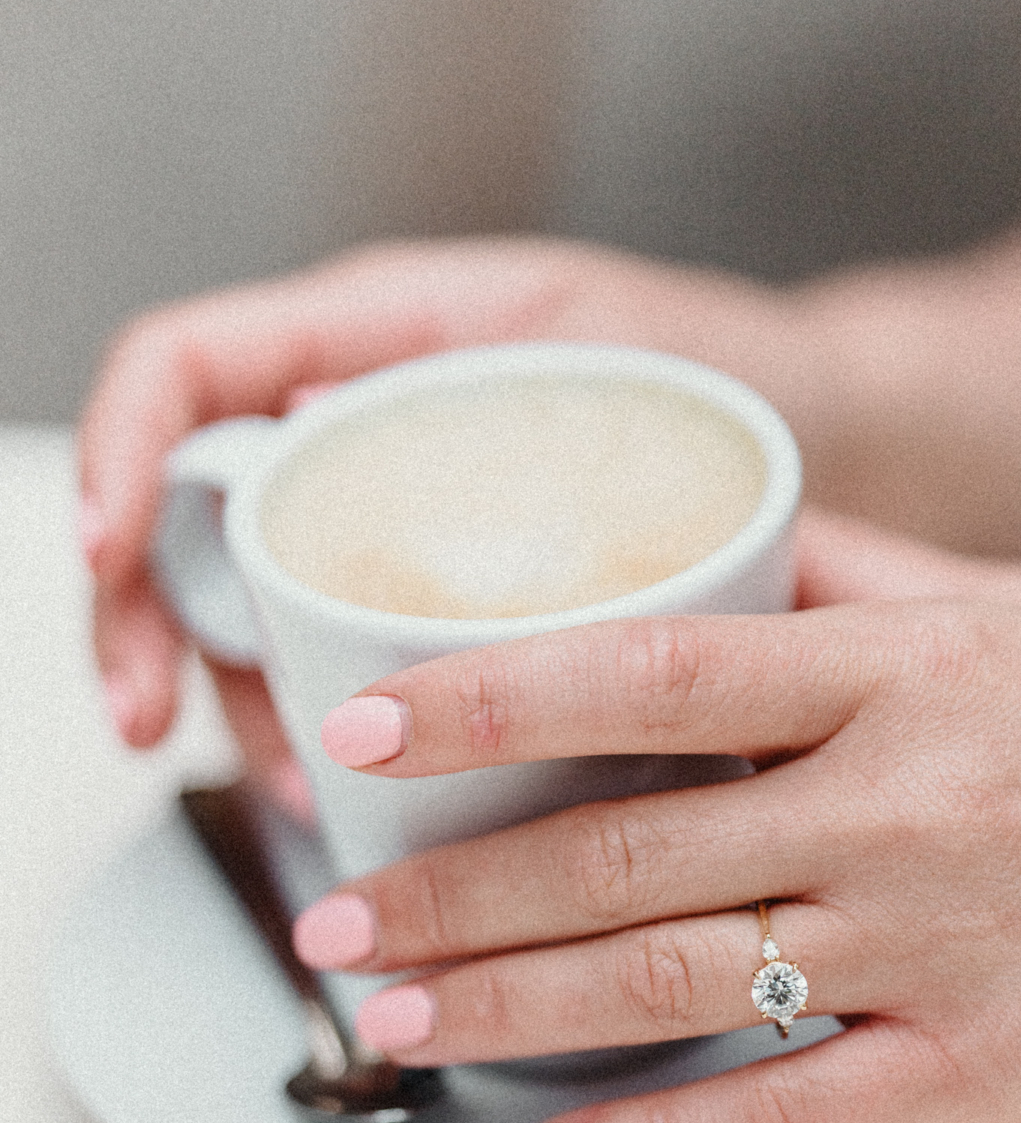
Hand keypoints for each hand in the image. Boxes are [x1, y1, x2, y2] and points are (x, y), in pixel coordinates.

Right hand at [76, 237, 809, 799]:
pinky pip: (347, 654)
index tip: (105, 549)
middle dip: (149, 621)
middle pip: (191, 510)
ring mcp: (397, 513)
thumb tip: (313, 418)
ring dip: (245, 702)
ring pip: (257, 603)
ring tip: (294, 789)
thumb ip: (488, 371)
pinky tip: (350, 791)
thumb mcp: (613, 347)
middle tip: (151, 718)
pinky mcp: (440, 589)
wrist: (814, 432)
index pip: (187, 363)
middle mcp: (367, 424)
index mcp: (384, 332)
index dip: (117, 448)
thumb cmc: (718, 365)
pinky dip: (334, 726)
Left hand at [292, 512, 1020, 1122]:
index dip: (495, 695)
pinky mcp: (990, 1065)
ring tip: (391, 1018)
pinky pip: (796, 1116)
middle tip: (331, 908)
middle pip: (632, 855)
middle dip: (457, 888)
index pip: (659, 672)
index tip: (372, 717)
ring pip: (682, 992)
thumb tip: (731, 562)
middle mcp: (914, 806)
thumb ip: (870, 588)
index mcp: (919, 671)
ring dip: (514, 1013)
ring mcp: (948, 946)